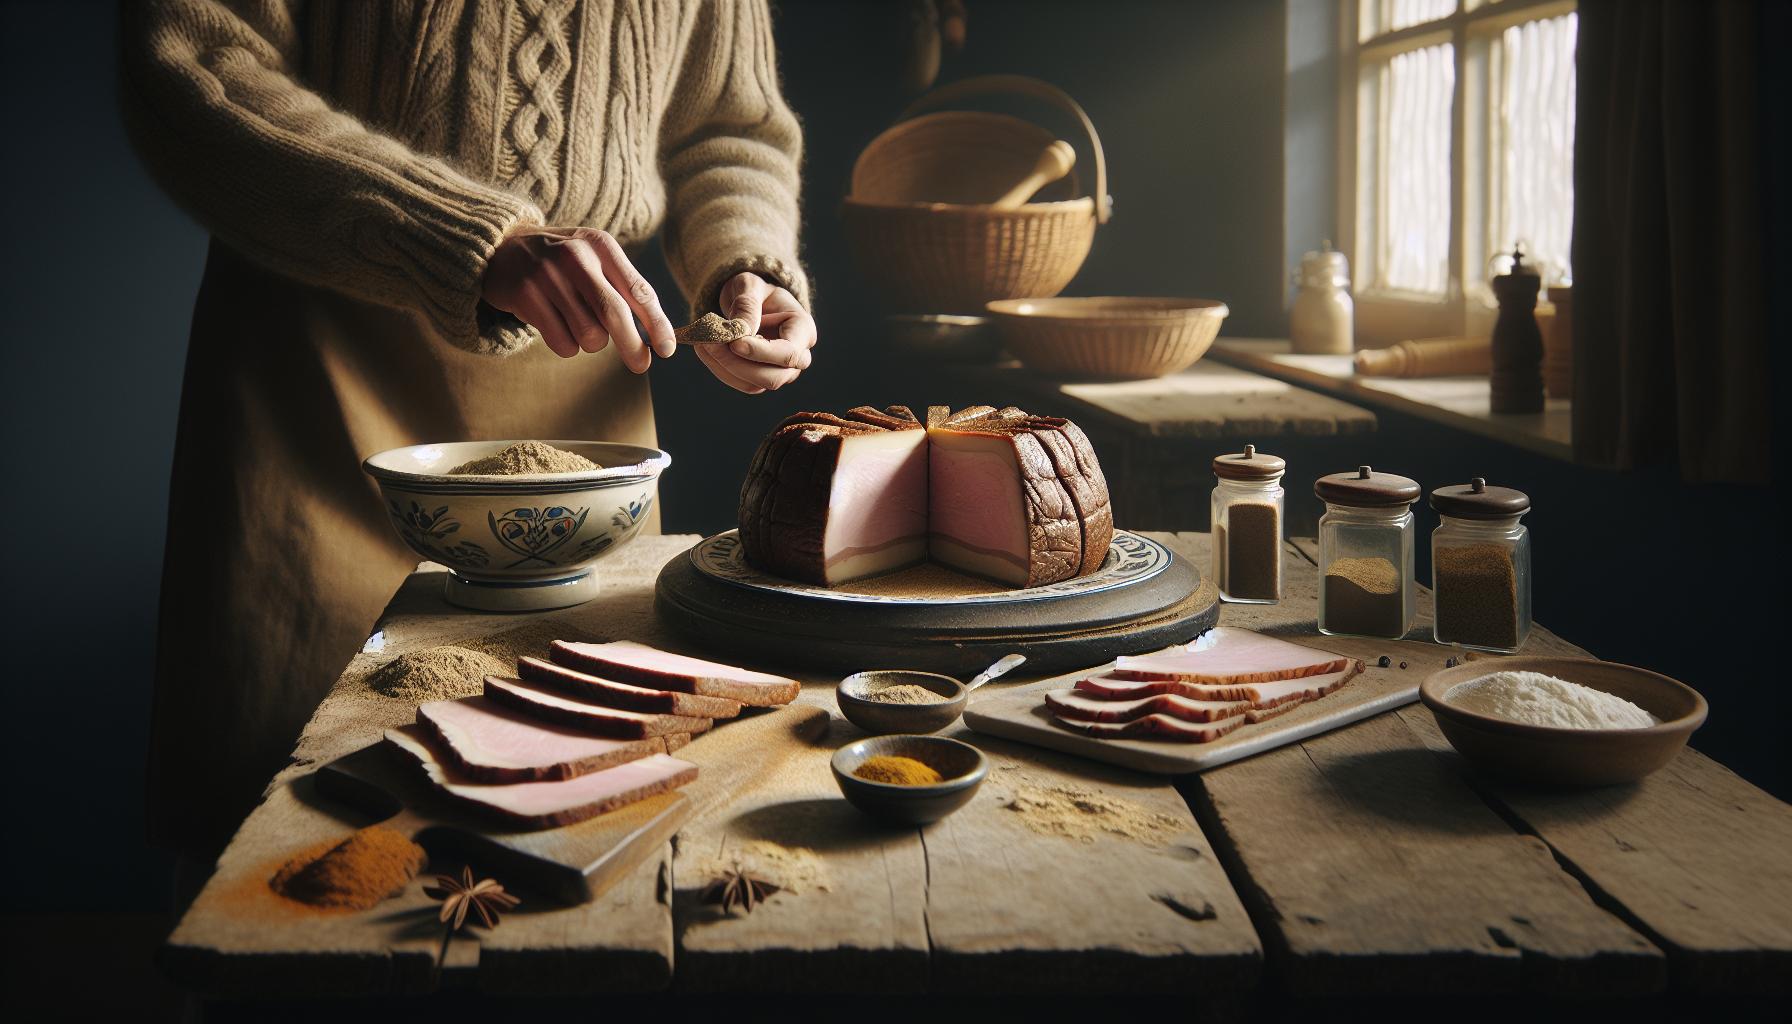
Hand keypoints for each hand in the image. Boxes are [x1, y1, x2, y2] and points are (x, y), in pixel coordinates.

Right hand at [480, 227, 676, 370]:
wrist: (501, 249)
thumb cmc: (561, 264)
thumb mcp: (594, 260)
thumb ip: (624, 289)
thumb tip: (658, 337)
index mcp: (601, 245)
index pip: (638, 290)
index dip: (656, 324)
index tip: (667, 349)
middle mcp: (575, 255)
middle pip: (614, 315)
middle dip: (633, 346)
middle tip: (640, 365)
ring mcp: (546, 274)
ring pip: (588, 334)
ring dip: (591, 343)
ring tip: (578, 326)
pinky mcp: (523, 294)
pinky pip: (561, 342)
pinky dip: (567, 347)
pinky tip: (556, 327)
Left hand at [697, 272, 817, 393]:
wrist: (749, 301)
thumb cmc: (754, 291)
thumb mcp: (750, 285)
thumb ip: (747, 305)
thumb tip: (741, 332)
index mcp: (802, 329)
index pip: (789, 352)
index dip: (761, 352)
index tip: (733, 343)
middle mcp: (798, 355)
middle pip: (775, 377)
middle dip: (739, 364)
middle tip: (710, 343)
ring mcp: (781, 371)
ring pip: (756, 384)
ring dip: (726, 367)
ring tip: (704, 342)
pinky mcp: (761, 378)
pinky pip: (741, 383)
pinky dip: (720, 370)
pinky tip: (706, 350)